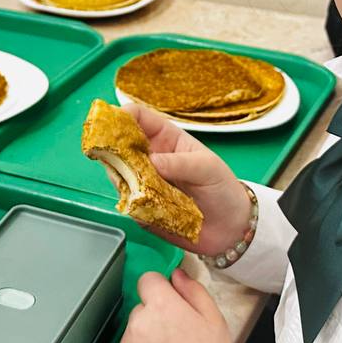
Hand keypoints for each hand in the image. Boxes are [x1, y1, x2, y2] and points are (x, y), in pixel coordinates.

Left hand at [112, 269, 235, 342]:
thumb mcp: (215, 321)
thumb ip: (193, 291)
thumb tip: (177, 275)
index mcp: (161, 306)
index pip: (148, 280)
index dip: (160, 290)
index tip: (170, 305)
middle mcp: (136, 324)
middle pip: (141, 310)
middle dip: (155, 320)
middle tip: (177, 342)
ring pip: (132, 336)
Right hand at [124, 104, 254, 257]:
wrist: (230, 227)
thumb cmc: (222, 188)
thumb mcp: (207, 168)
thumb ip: (180, 163)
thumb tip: (152, 161)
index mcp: (166, 138)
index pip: (139, 118)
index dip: (123, 115)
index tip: (111, 123)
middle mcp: (150, 158)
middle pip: (120, 144)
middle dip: (111, 147)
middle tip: (112, 157)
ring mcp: (144, 182)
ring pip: (118, 173)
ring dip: (121, 177)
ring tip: (137, 185)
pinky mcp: (143, 207)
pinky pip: (128, 201)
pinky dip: (130, 202)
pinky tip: (144, 205)